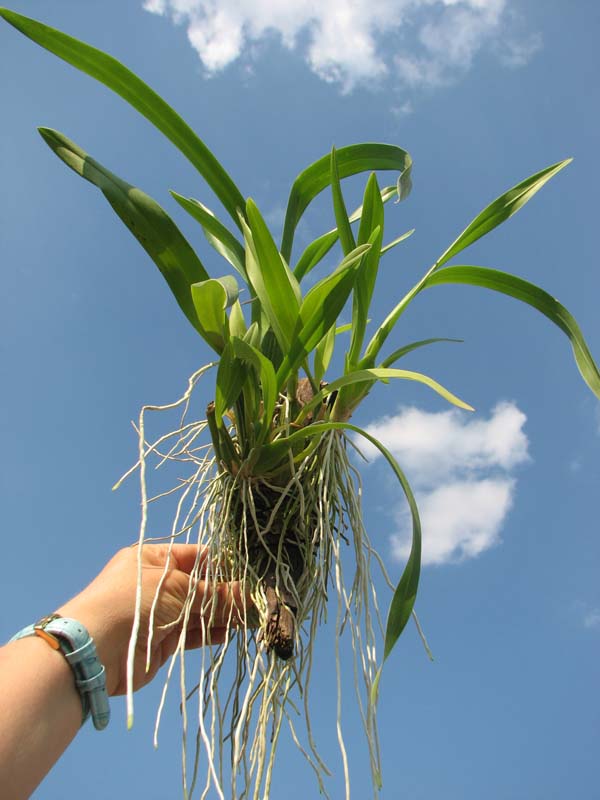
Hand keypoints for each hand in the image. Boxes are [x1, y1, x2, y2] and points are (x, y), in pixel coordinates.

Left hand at [58, 544, 247, 695]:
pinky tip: (232, 630)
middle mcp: (157, 584)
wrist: (95, 650)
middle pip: (201, 586)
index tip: (250, 574)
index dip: (223, 565)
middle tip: (258, 599)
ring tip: (252, 616)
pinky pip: (193, 633)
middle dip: (228, 593)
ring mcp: (160, 614)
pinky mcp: (162, 641)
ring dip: (223, 614)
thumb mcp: (177, 590)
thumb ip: (216, 596)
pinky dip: (212, 632)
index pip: (197, 556)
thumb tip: (250, 594)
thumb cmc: (133, 602)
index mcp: (154, 559)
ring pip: (199, 611)